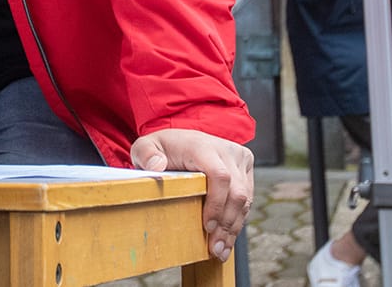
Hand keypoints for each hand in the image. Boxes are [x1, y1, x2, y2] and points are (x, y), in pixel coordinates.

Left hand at [131, 128, 253, 262]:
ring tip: (220, 250)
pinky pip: (246, 200)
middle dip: (227, 224)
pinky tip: (226, 240)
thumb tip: (156, 166)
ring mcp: (238, 160)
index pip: (220, 175)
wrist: (181, 140)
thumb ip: (146, 154)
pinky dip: (236, 221)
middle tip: (215, 249)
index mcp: (202, 145)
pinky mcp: (245, 171)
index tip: (207, 226)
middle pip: (237, 192)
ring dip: (233, 228)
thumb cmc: (162, 148)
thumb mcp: (145, 147)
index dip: (217, 203)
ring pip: (245, 199)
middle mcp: (225, 151)